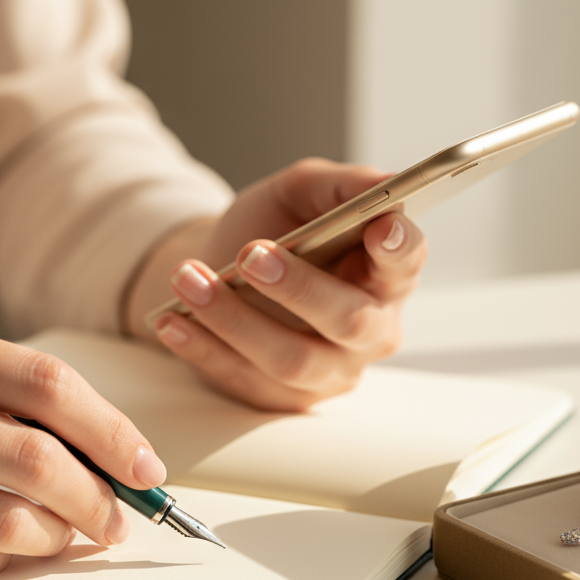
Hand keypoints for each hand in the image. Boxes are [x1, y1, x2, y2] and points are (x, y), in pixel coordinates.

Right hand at [0, 317, 164, 579]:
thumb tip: (95, 450)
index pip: (46, 384)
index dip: (112, 430)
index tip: (145, 464)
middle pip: (38, 458)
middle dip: (100, 497)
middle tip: (119, 517)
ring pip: (6, 521)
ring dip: (57, 538)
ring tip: (67, 536)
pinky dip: (0, 561)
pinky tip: (5, 550)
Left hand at [125, 158, 427, 410]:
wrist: (224, 266)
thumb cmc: (275, 227)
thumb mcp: (301, 191)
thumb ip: (341, 185)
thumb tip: (384, 183)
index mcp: (386, 274)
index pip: (407, 263)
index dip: (399, 248)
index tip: (379, 226)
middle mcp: (370, 331)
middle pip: (350, 321)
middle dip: (300, 288)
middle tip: (252, 255)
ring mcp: (329, 371)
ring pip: (291, 359)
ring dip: (234, 320)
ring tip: (189, 280)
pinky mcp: (283, 397)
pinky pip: (244, 380)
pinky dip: (204, 349)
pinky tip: (173, 322)